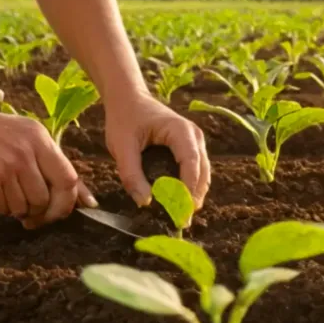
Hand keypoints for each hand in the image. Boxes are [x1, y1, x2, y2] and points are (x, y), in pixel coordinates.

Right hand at [0, 107, 95, 228]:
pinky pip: (6, 206)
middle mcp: (29, 151)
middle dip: (43, 214)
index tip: (60, 211)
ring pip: (27, 206)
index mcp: (42, 140)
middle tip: (34, 217)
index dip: (67, 202)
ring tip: (12, 199)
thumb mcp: (28, 138)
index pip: (69, 179)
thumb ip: (54, 164)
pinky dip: (3, 207)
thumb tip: (87, 200)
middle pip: (48, 198)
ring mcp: (10, 164)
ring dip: (21, 211)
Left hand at [105, 91, 210, 208]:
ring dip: (193, 196)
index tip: (181, 212)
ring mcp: (195, 142)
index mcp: (180, 130)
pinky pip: (196, 172)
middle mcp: (194, 136)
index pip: (191, 163)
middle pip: (202, 173)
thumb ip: (131, 174)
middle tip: (181, 223)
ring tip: (179, 218)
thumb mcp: (121, 146)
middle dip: (193, 198)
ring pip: (202, 175)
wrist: (128, 99)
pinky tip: (177, 204)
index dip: (188, 190)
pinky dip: (189, 189)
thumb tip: (145, 202)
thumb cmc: (124, 119)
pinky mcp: (190, 149)